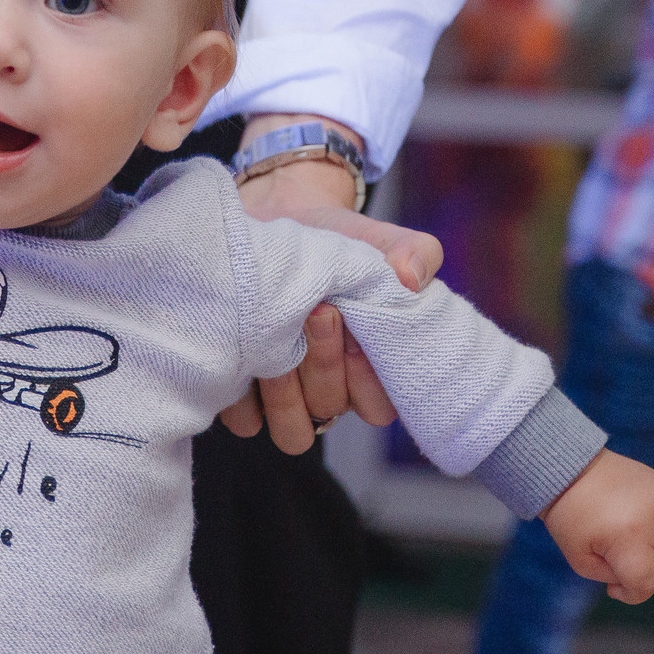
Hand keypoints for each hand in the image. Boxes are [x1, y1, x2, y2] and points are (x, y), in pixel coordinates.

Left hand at [222, 124, 441, 451]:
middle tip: (316, 309)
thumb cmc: (331, 241)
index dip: (368, 376)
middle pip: (330, 408)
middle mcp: (328, 392)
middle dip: (323, 361)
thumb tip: (410, 278)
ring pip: (291, 429)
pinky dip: (242, 388)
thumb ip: (413, 253)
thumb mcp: (376, 240)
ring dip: (284, 386)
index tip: (354, 320)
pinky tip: (242, 342)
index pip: (379, 407)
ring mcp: (284, 401)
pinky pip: (244, 420)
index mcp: (370, 372)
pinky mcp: (240, 398)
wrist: (271, 224)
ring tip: (274, 330)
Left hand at [541, 449, 653, 602]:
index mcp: (626, 537)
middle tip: (620, 561)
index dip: (632, 595)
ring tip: (634, 543)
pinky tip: (652, 533)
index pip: (646, 583)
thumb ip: (612, 578)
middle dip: (645, 573)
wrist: (575, 470)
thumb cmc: (572, 517)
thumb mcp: (579, 559)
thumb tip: (638, 582)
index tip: (614, 589)